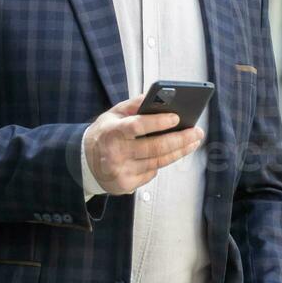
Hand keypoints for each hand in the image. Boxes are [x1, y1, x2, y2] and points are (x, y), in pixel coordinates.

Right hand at [83, 96, 203, 194]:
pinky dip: (161, 162)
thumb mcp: (113, 114)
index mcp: (112, 132)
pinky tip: (170, 154)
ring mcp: (121, 171)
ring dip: (179, 152)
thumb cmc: (105, 134)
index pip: (137, 126)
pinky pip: (152, 173)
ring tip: (193, 141)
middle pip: (155, 147)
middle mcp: (116, 153)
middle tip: (197, 132)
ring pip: (158, 162)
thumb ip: (133, 104)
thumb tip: (157, 97)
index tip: (177, 117)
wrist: (85, 162)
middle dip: (180, 139)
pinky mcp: (126, 185)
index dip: (158, 122)